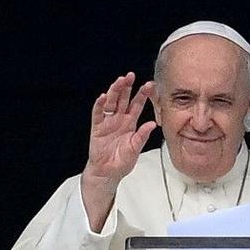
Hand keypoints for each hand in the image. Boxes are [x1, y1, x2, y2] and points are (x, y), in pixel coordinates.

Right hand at [81, 72, 156, 230]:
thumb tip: (151, 124)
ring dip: (114, 91)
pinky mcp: (97, 128)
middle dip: (127, 87)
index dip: (142, 95)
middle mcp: (119, 120)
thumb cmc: (122, 162)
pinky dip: (99, 105)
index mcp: (130, 123)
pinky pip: (98, 114)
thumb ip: (142, 136)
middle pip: (123, 99)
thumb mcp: (135, 149)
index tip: (150, 84)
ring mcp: (108, 122)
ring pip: (111, 103)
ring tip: (119, 81)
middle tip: (131, 76)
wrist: (108, 173)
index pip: (137, 105)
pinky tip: (102, 97)